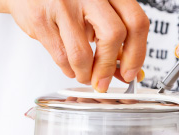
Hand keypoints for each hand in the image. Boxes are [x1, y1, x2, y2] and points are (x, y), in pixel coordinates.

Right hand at [3, 0, 148, 91]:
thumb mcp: (94, 12)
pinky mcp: (42, 19)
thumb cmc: (64, 0)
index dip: (136, 53)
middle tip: (104, 82)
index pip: (135, 22)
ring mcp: (64, 5)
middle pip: (114, 35)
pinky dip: (69, 70)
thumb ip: (112, 39)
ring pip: (83, 53)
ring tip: (85, 76)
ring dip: (85, 74)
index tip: (131, 73)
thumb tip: (127, 71)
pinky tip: (70, 68)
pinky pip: (61, 57)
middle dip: (109, 68)